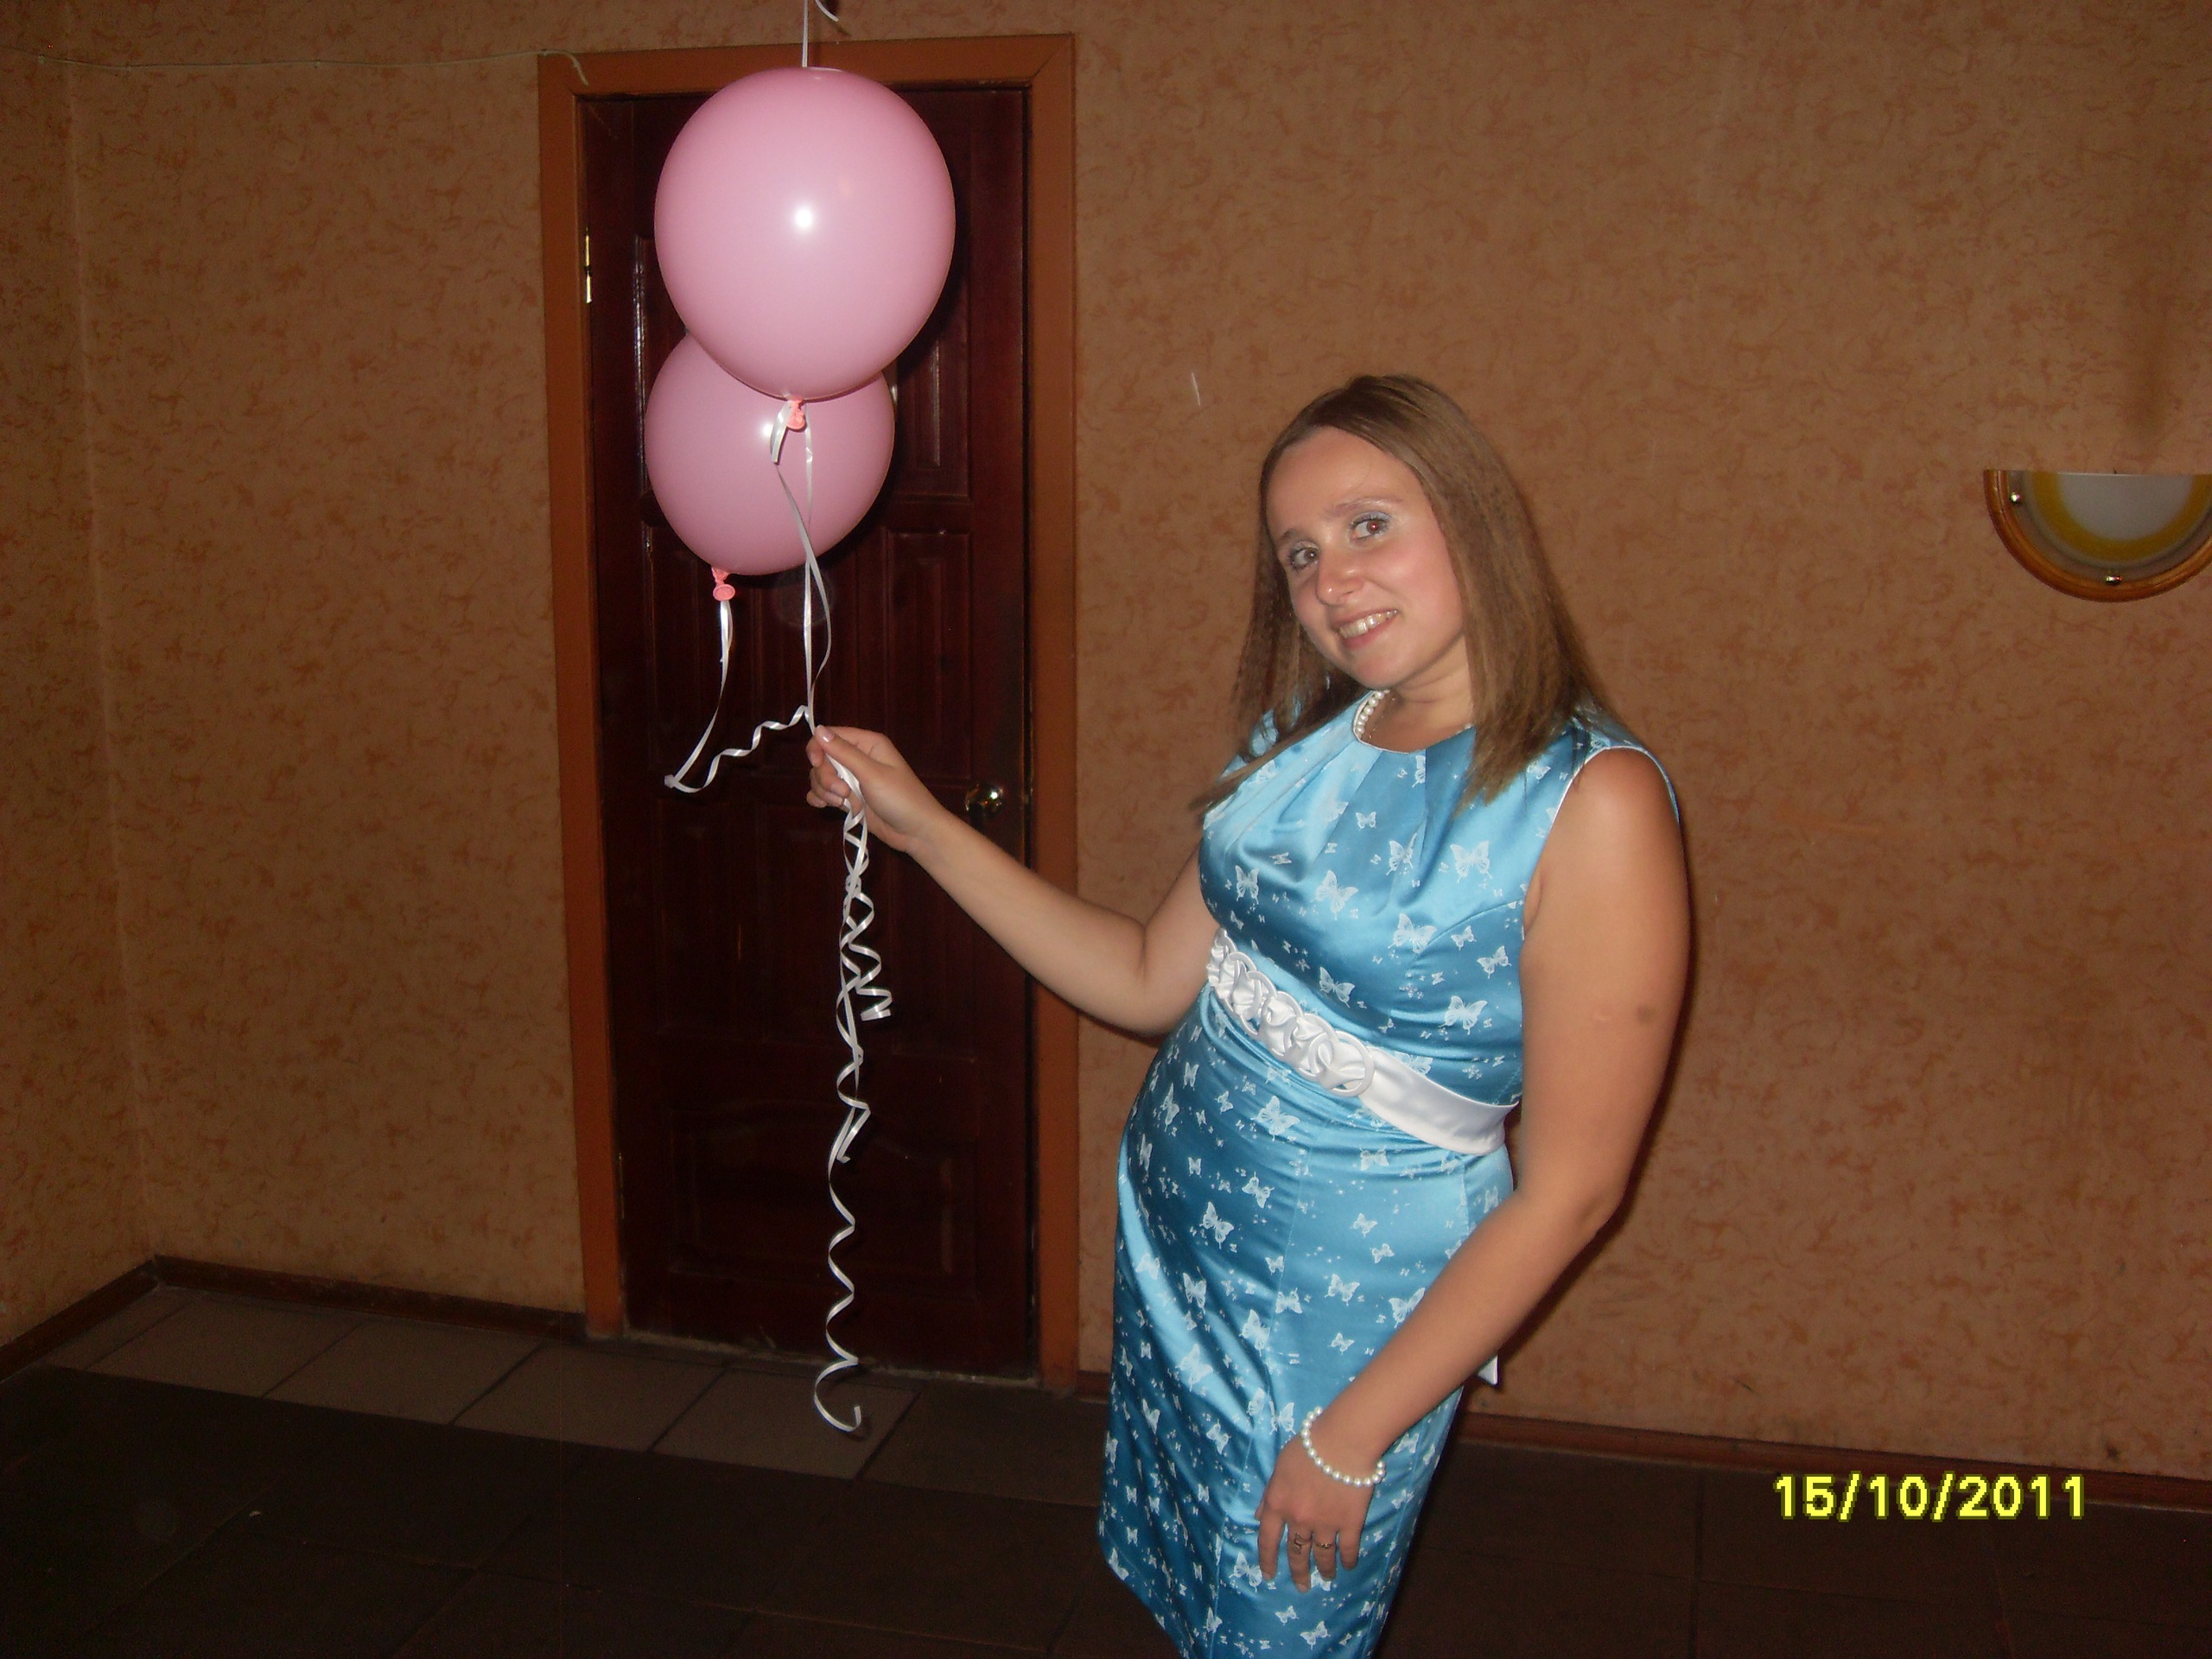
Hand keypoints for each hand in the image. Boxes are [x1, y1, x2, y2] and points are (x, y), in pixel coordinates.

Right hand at [804, 727, 948, 855]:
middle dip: (826, 776)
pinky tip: (826, 806)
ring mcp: (852, 779)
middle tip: (843, 792)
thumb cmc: (900, 798)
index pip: (830, 735)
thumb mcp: (872, 773)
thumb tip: (818, 729)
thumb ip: (844, 753)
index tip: (816, 764)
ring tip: (844, 802)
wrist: (915, 832)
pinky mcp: (848, 798)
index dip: (818, 748)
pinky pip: (823, 792)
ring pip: (820, 777)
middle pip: (822, 758)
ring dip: (825, 790)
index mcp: (867, 744)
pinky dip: (820, 798)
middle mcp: (857, 757)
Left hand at [1256, 1419, 1377, 1591]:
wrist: (1341, 1442)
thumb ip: (1269, 1494)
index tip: (1268, 1575)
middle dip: (1298, 1572)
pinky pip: (1348, 1548)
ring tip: (1326, 1578)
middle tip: (1302, 1586)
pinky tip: (1348, 1565)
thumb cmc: (1308, 1447)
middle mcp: (1299, 1520)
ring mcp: (1325, 1524)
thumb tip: (1260, 1516)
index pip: (1267, 1540)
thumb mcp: (1279, 1466)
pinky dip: (1348, 1559)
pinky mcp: (1350, 1523)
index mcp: (1278, 1505)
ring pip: (1322, 1555)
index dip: (1267, 1560)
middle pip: (1296, 1553)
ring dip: (1324, 1569)